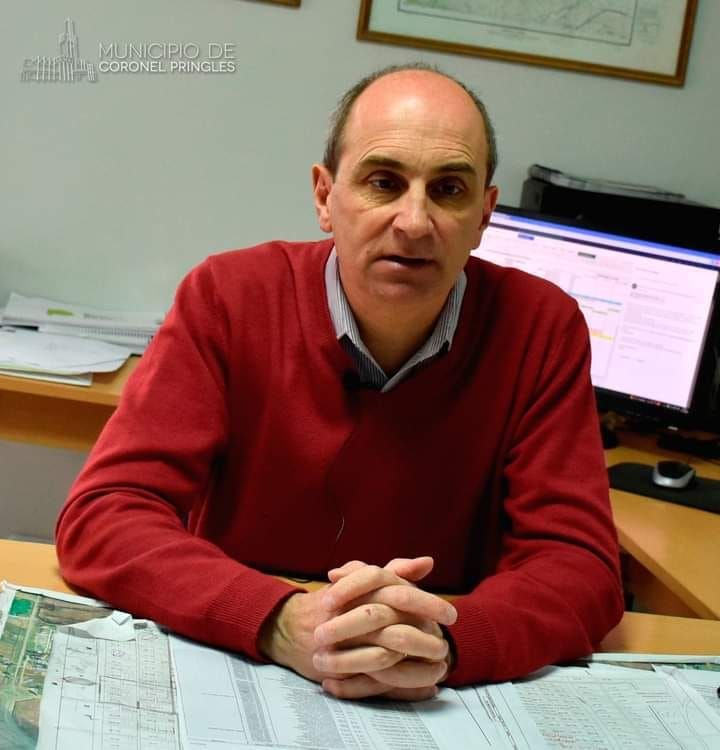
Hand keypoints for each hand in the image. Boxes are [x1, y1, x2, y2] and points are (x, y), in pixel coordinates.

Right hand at [258, 558, 447, 682]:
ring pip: (384, 652)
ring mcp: (343, 640)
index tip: (451, 614)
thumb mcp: (365, 581)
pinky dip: (398, 681)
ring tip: (439, 665)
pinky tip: (420, 682)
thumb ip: (396, 571)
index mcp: (362, 588)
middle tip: (447, 644)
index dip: (427, 603)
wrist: (290, 625)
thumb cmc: (335, 601)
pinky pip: (371, 676)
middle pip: (394, 622)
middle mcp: (351, 612)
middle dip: (424, 635)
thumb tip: (427, 562)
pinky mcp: (338, 664)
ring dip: (415, 662)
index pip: (398, 591)